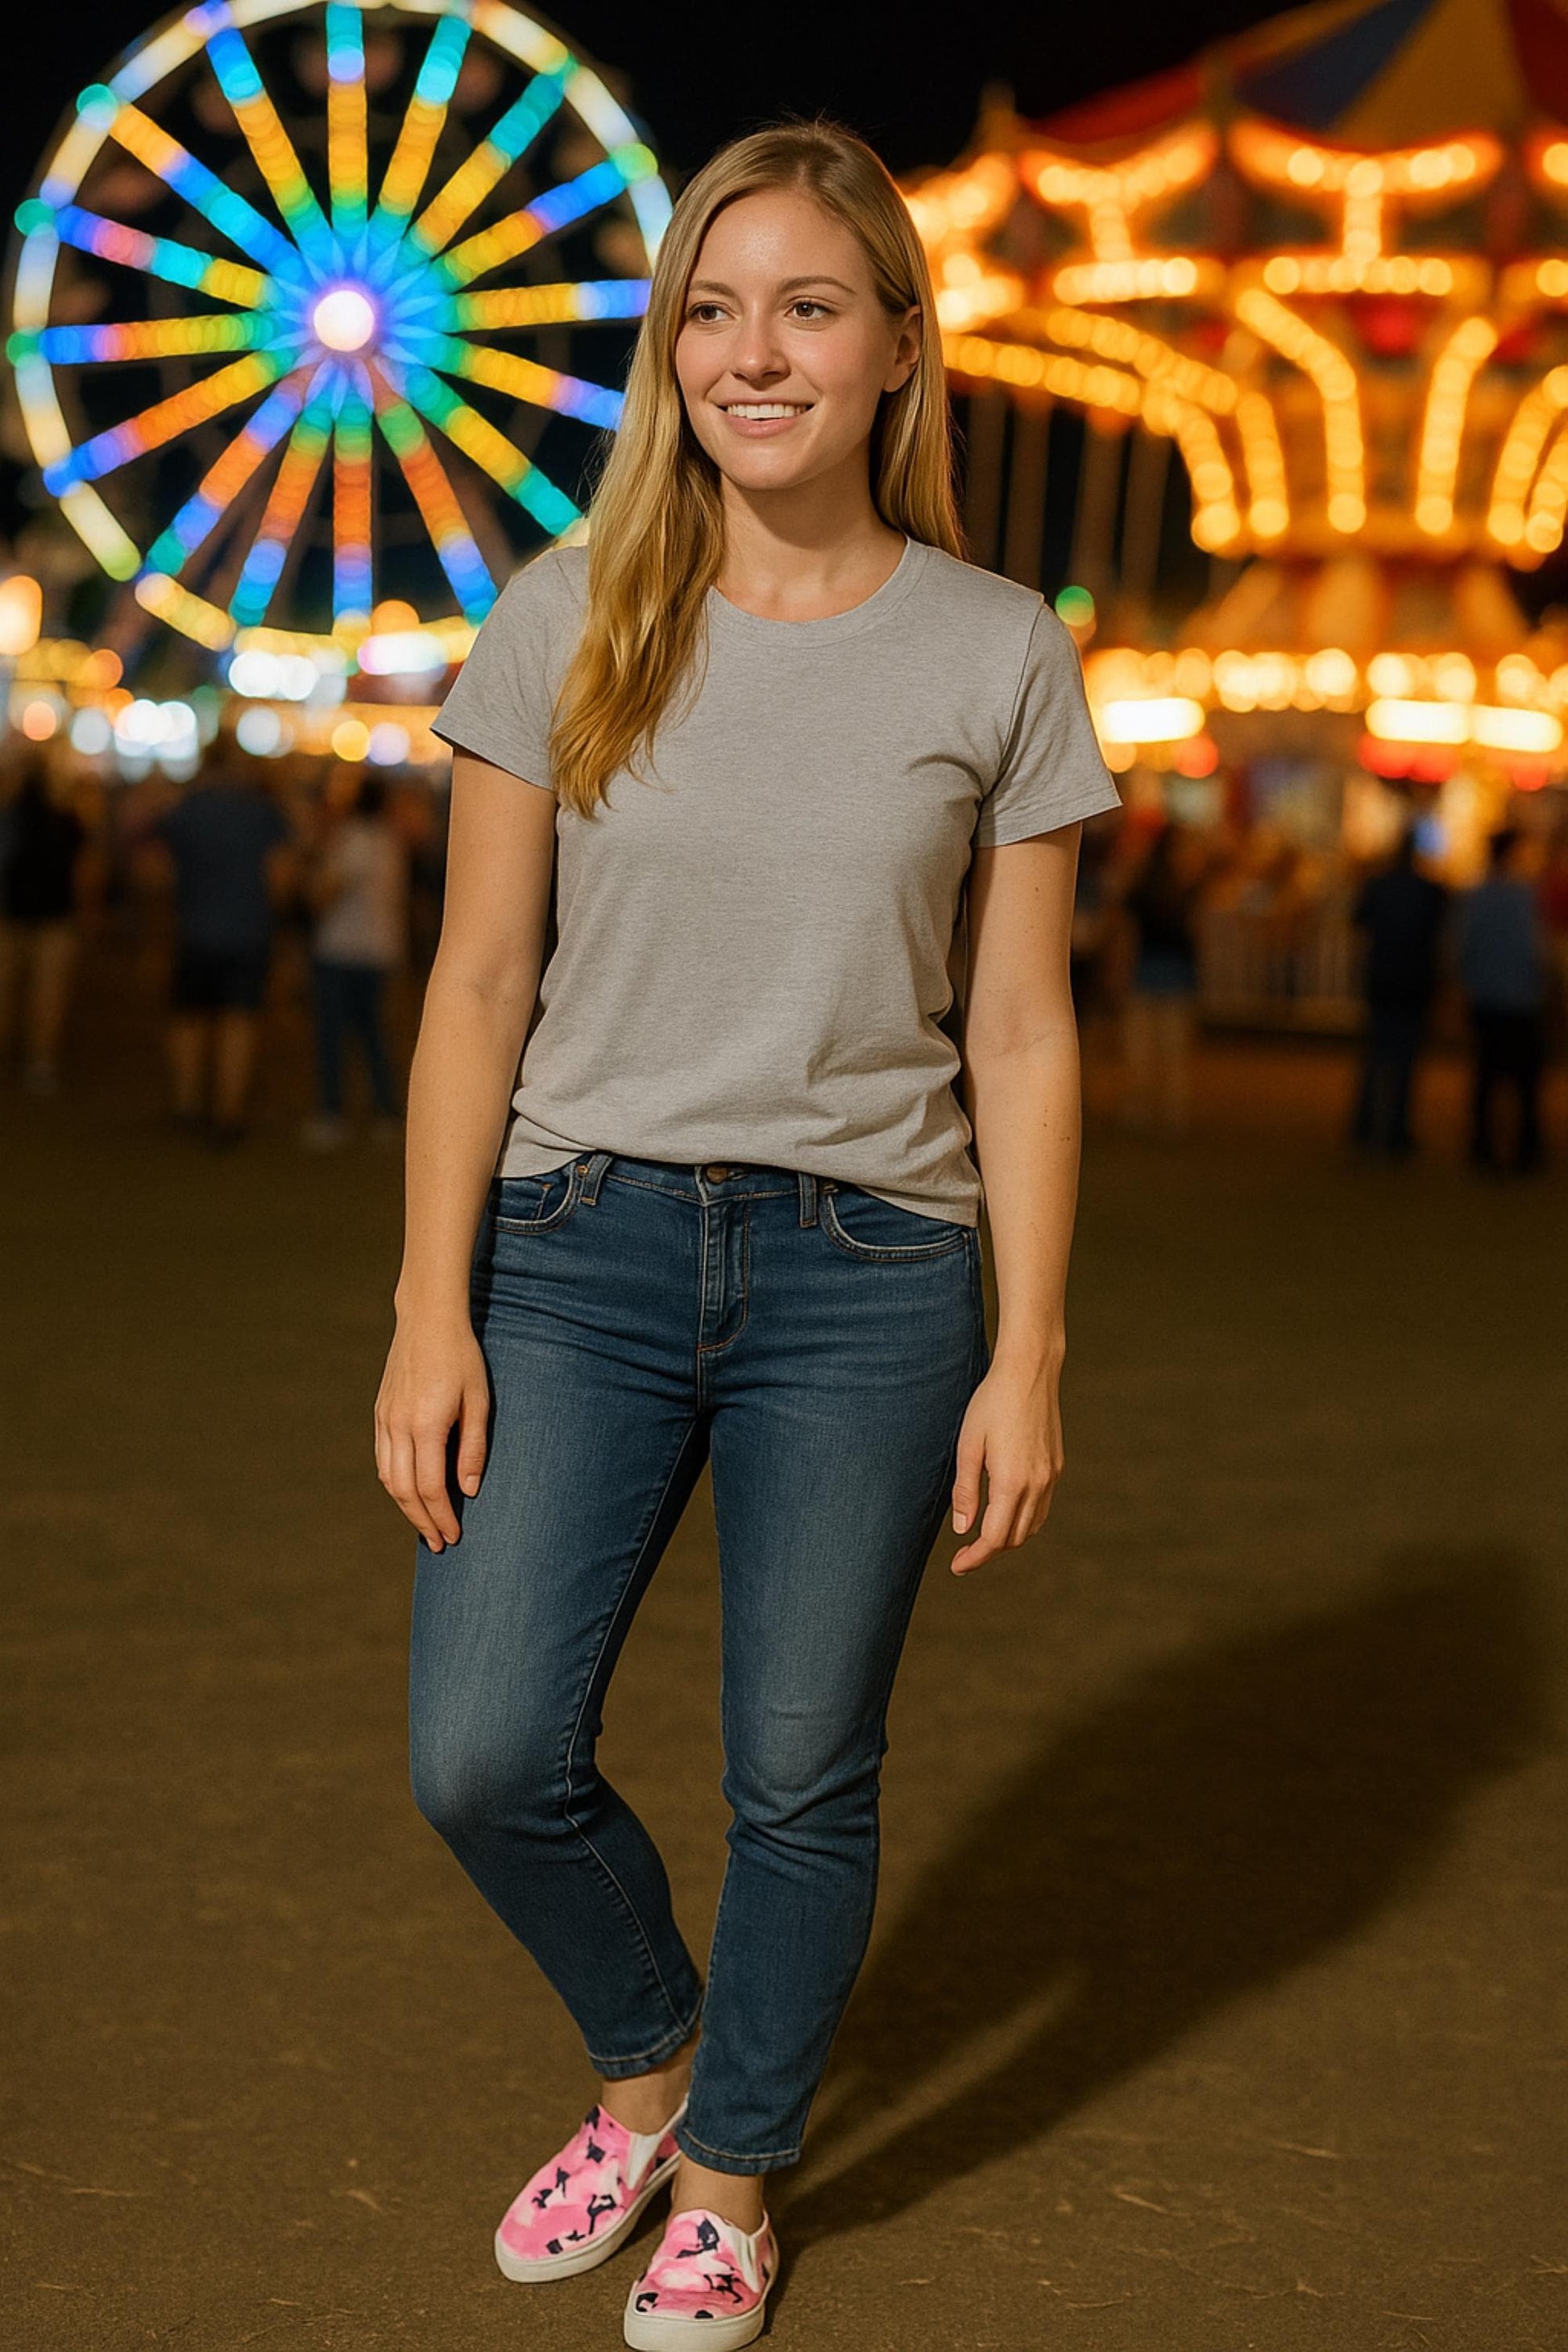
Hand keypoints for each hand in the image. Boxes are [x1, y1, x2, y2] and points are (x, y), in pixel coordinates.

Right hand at [374, 1313, 491, 1551]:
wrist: (427, 1321)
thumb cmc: (462, 1359)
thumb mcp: (479, 1401)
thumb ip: (474, 1448)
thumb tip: (468, 1491)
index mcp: (426, 1425)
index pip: (429, 1487)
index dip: (441, 1517)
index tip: (453, 1537)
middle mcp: (399, 1426)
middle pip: (403, 1490)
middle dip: (422, 1521)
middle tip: (439, 1544)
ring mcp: (385, 1419)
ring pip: (388, 1478)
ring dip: (405, 1507)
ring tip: (425, 1525)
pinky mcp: (380, 1413)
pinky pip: (382, 1459)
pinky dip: (393, 1483)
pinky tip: (409, 1493)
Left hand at [949, 1350, 1064, 1573]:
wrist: (1028, 1372)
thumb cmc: (991, 1404)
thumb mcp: (967, 1446)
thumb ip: (965, 1491)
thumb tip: (963, 1529)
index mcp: (1011, 1482)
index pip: (994, 1538)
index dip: (975, 1557)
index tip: (957, 1566)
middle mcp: (1037, 1484)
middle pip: (1015, 1538)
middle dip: (989, 1550)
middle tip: (964, 1552)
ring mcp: (1051, 1476)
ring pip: (1031, 1526)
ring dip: (1008, 1537)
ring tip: (982, 1535)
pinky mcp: (1056, 1466)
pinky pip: (1042, 1507)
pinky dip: (1024, 1519)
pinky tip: (1006, 1511)